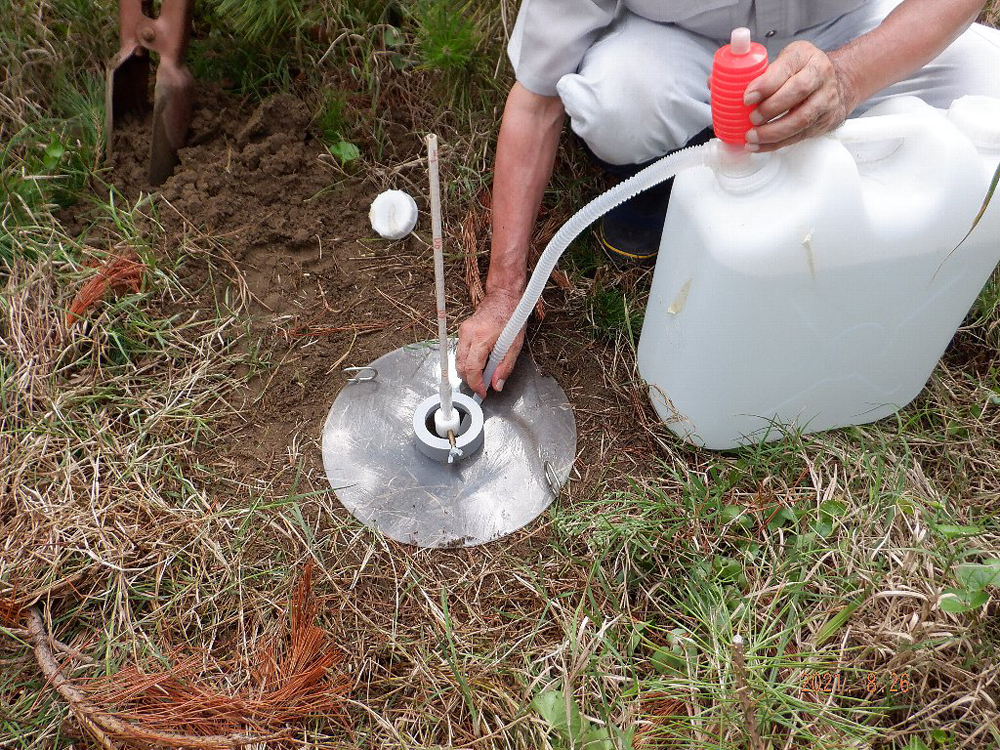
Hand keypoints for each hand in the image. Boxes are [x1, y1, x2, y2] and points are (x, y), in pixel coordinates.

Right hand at [456, 289, 524, 398]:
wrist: (503, 296)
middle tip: (483, 385)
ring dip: (469, 370)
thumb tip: (496, 384)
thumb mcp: (515, 345)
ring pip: (459, 360)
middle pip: (461, 366)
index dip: (476, 384)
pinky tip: (481, 360)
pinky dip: (468, 360)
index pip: (472, 368)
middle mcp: (468, 334)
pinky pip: (461, 351)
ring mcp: (463, 331)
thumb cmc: (511, 316)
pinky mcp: (463, 330)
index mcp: (481, 338)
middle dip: (470, 379)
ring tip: (484, 372)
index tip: (482, 392)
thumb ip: (505, 367)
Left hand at [743, 41, 858, 151]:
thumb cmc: (801, 71)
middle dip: (771, 108)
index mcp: (804, 55)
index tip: (747, 98)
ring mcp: (826, 99)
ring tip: (751, 137)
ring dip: (772, 132)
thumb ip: (762, 72)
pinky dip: (776, 144)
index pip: (787, 67)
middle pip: (798, 91)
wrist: (838, 81)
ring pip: (801, 118)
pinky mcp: (825, 120)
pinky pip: (799, 135)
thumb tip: (724, 87)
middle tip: (751, 119)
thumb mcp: (785, 60)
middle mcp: (820, 75)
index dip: (766, 84)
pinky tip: (759, 146)